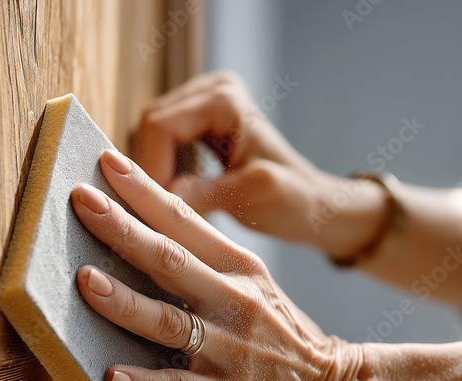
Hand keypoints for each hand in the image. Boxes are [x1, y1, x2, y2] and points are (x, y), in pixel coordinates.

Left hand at [70, 148, 362, 380]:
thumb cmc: (283, 335)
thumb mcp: (256, 285)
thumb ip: (206, 262)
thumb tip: (143, 234)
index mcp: (239, 268)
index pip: (185, 221)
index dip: (144, 192)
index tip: (106, 162)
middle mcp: (234, 301)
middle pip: (171, 260)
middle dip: (122, 229)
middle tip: (81, 200)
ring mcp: (232, 349)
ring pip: (170, 322)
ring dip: (125, 302)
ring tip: (86, 282)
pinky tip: (113, 376)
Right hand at [131, 70, 386, 260]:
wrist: (313, 205)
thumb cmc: (293, 200)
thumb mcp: (249, 198)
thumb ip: (200, 195)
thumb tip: (151, 198)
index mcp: (224, 99)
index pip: (159, 126)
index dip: (149, 168)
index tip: (153, 208)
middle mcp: (211, 89)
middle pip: (149, 127)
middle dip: (148, 171)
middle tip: (154, 211)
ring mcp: (203, 102)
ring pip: (149, 137)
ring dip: (153, 172)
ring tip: (162, 206)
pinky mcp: (198, 122)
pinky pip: (161, 144)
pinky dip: (161, 170)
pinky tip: (172, 196)